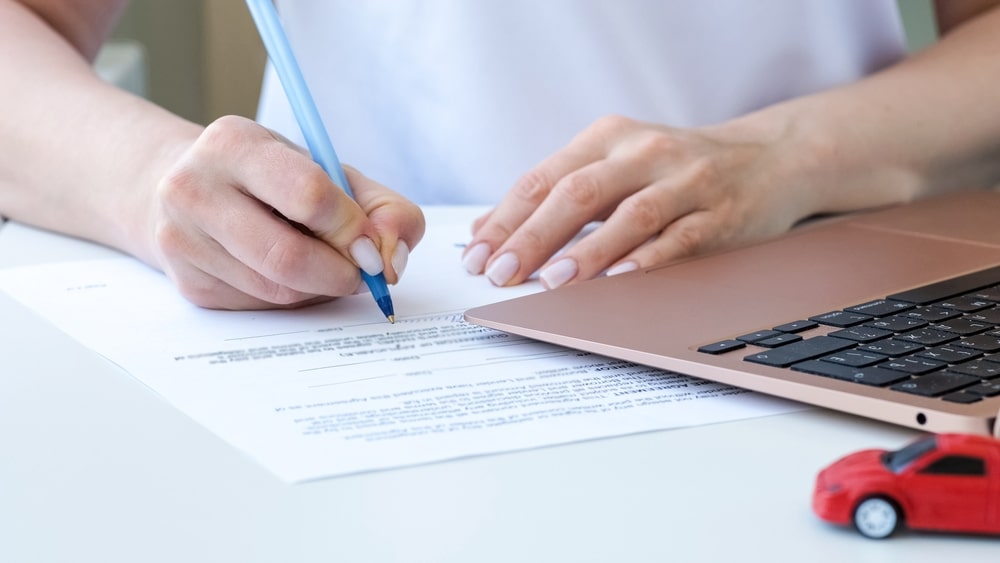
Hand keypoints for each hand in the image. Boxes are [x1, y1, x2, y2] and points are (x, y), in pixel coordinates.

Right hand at [145, 115, 424, 308]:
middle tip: (362, 272)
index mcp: (234, 143)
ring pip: (277, 290)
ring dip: (319, 288)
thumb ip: (382, 208)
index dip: (352, 228)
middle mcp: (194, 189)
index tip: (371, 243)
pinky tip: (288, 273)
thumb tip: (392, 259)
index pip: (308, 194)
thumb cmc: (275, 179)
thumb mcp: (332, 172)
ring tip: (325, 264)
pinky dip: (292, 298)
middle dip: (340, 273)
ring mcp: (183, 240)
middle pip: (287, 256)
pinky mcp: (189, 284)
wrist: (192, 189)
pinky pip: (260, 307)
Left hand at [463, 114, 814, 288]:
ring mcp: (686, 180)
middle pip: (579, 192)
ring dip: (589, 250)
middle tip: (504, 273)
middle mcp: (644, 152)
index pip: (545, 178)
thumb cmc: (673, 170)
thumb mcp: (613, 166)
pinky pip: (681, 238)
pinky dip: (648, 260)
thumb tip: (486, 232)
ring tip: (553, 281)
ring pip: (631, 214)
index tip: (478, 256)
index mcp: (608, 138)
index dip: (507, 218)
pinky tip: (619, 280)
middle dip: (535, 236)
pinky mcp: (721, 212)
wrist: (768, 158)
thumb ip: (555, 195)